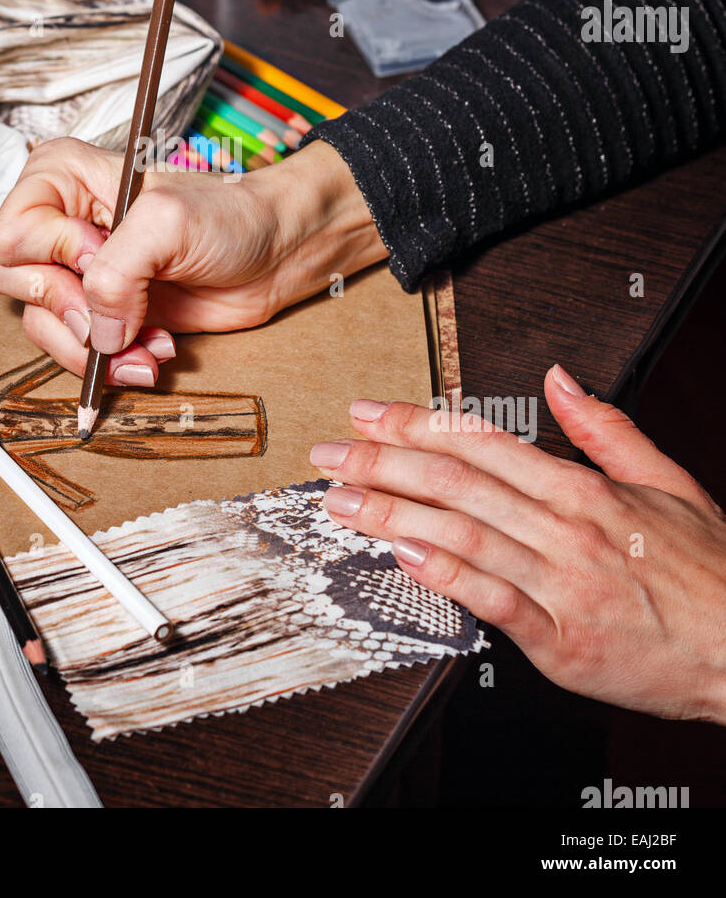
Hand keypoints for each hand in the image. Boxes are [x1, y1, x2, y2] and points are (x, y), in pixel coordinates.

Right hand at [0, 136, 385, 384]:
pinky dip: (112, 364)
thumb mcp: (167, 224)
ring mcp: (78, 272)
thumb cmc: (231, 216)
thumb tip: (96, 332)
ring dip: (96, 347)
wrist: (277, 253)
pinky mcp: (101, 313)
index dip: (59, 256)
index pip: (13, 235)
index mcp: (60, 178)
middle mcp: (59, 223)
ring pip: (39, 325)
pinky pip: (74, 352)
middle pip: (7, 281)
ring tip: (149, 340)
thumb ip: (115, 273)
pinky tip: (153, 349)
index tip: (106, 254)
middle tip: (116, 312)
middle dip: (67, 310)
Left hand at [310, 366, 725, 722]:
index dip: (416, 423)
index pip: (480, 442)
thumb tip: (560, 378)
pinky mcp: (560, 641)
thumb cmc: (707, 571)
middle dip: (383, 463)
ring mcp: (561, 585)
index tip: (369, 414)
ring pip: (462, 535)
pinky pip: (492, 600)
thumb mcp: (667, 479)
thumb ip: (605, 427)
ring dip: (392, 514)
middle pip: (456, 483)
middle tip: (331, 453)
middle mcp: (565, 530)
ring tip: (342, 502)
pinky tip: (401, 557)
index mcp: (583, 488)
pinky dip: (444, 575)